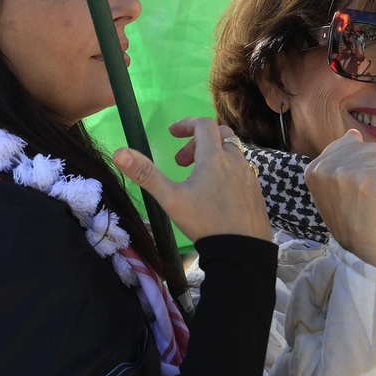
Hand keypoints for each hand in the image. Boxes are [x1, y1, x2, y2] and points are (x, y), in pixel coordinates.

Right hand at [113, 118, 270, 241]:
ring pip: (232, 153)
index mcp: (214, 157)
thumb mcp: (170, 199)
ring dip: (213, 157)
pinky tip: (217, 194)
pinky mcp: (257, 191)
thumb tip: (118, 152)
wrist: (241, 251)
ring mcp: (249, 176)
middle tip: (182, 163)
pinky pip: (242, 170)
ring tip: (197, 180)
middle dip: (198, 141)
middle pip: (220, 134)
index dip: (186, 124)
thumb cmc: (204, 222)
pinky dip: (227, 171)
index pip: (203, 124)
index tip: (172, 133)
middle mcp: (235, 160)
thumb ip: (146, 174)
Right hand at [304, 129, 375, 268]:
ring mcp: (348, 174)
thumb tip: (354, 134)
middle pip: (371, 148)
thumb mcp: (336, 187)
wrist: (362, 253)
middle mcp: (328, 168)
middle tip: (367, 198)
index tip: (354, 190)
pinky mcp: (371, 183)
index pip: (351, 143)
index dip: (362, 166)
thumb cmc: (353, 219)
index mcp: (315, 168)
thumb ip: (342, 160)